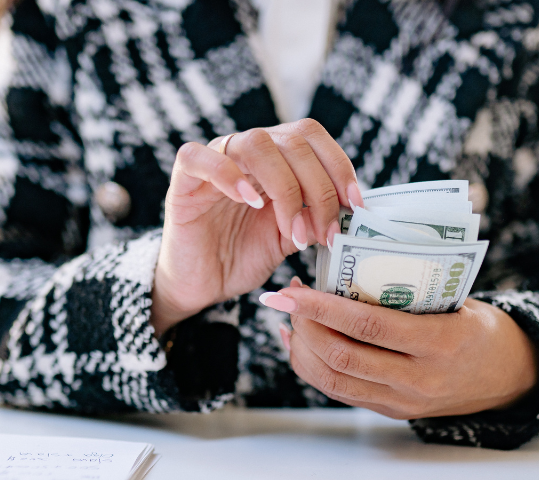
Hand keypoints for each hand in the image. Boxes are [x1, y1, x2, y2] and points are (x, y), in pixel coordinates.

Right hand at [151, 120, 363, 335]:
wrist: (201, 283)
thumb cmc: (242, 256)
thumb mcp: (289, 238)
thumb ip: (314, 219)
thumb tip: (351, 211)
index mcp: (274, 159)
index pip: (311, 137)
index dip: (338, 165)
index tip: (356, 204)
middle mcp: (246, 152)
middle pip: (291, 141)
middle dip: (319, 187)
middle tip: (325, 231)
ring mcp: (214, 161)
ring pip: (255, 143)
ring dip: (284, 187)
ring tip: (291, 230)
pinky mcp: (183, 181)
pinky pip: (198, 157)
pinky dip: (227, 174)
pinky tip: (250, 202)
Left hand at [261, 280, 538, 419]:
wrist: (509, 376)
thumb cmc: (479, 326)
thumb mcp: (457, 301)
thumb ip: (410, 289)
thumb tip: (350, 260)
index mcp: (440, 343)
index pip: (368, 326)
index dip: (323, 308)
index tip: (293, 290)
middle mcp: (419, 379)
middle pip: (342, 358)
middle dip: (304, 326)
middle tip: (286, 298)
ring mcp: (403, 401)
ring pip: (333, 381)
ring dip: (302, 348)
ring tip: (291, 318)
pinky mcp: (391, 410)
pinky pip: (340, 392)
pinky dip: (312, 367)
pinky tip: (299, 343)